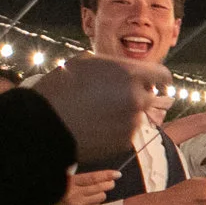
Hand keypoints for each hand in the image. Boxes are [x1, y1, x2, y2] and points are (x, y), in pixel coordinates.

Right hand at [36, 55, 170, 162]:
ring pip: (137, 115)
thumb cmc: (59, 88)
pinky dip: (116, 130)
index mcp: (129, 74)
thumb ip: (114, 65)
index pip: (162, 75)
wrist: (43, 124)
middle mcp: (137, 98)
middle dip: (138, 95)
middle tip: (115, 97)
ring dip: (125, 113)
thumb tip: (125, 70)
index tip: (155, 81)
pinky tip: (95, 127)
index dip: (157, 78)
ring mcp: (132, 122)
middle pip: (150, 96)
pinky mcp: (124, 142)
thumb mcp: (85, 62)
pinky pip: (126, 132)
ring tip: (97, 113)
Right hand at [41, 169, 118, 204]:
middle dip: (108, 184)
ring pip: (99, 197)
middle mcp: (75, 194)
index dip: (106, 175)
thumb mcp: (58, 182)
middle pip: (99, 188)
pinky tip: (89, 200)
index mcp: (69, 183)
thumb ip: (68, 174)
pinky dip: (95, 202)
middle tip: (112, 182)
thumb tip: (75, 164)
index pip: (92, 178)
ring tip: (98, 191)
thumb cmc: (51, 196)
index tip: (117, 173)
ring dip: (101, 193)